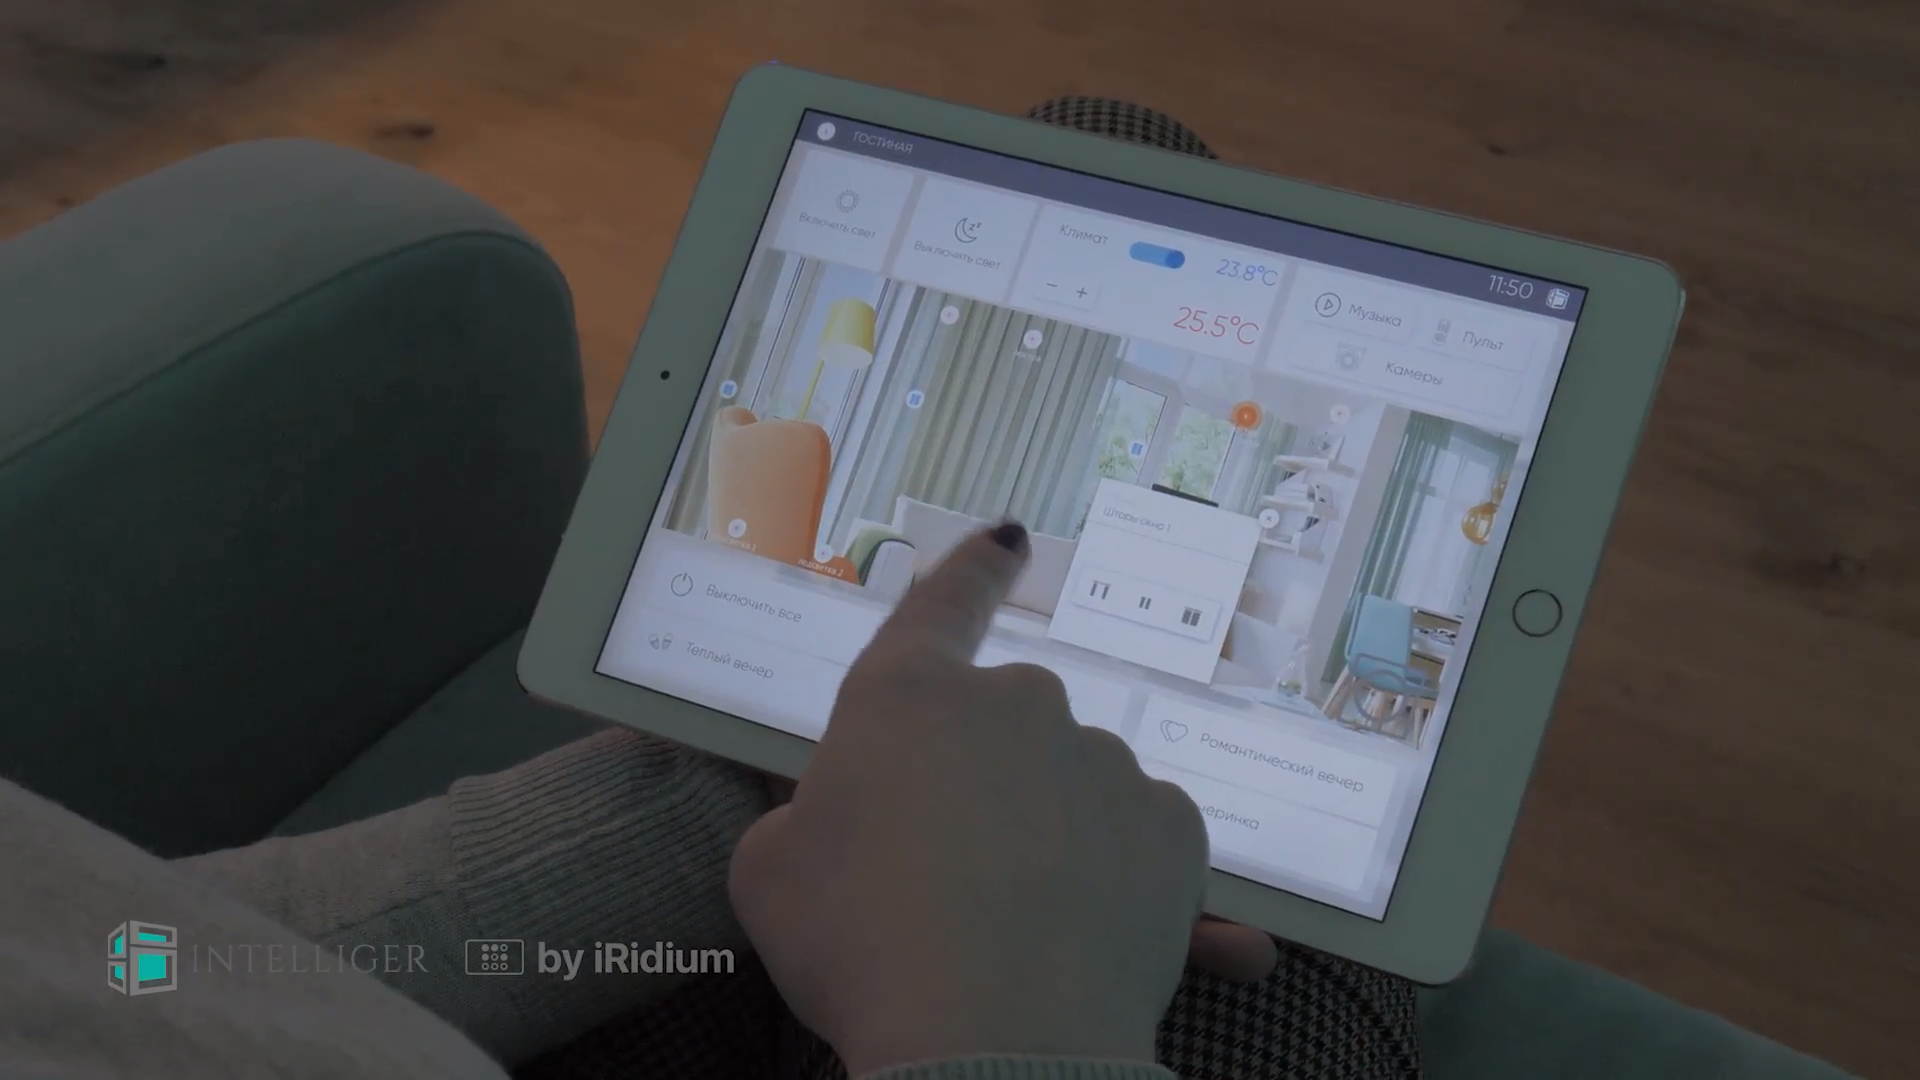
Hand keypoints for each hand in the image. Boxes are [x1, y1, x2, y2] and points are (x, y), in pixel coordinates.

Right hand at [730, 523, 1212, 1075]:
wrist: (992, 1045)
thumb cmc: (858, 949)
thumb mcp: (773, 876)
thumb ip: (809, 818)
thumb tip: (844, 820)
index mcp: (908, 696)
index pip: (943, 601)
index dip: (971, 570)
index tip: (1007, 539)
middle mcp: (1017, 704)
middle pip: (1006, 722)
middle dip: (986, 779)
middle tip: (953, 873)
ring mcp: (1103, 761)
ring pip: (1074, 783)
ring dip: (1050, 831)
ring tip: (1014, 929)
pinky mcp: (1172, 826)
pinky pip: (1136, 836)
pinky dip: (1112, 874)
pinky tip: (1075, 939)